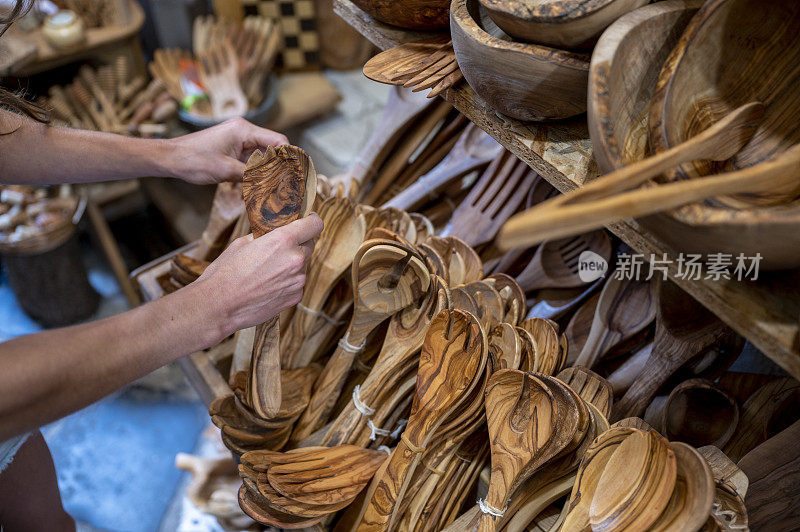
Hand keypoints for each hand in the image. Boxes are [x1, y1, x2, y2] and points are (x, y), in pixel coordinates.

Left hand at [167, 117, 288, 184]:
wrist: (170, 158)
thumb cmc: (193, 160)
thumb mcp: (226, 170)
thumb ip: (253, 175)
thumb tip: (276, 183)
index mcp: (244, 130)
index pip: (279, 141)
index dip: (290, 158)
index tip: (297, 175)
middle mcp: (244, 131)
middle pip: (273, 148)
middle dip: (281, 167)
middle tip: (288, 186)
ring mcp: (238, 140)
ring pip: (263, 156)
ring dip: (268, 171)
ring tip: (274, 189)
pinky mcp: (232, 149)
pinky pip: (252, 160)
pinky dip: (256, 172)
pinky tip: (257, 186)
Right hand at [187, 214, 322, 340]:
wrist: (218, 306)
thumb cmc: (225, 272)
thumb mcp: (242, 243)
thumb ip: (265, 236)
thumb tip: (273, 232)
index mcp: (283, 240)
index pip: (315, 224)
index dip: (312, 220)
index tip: (307, 220)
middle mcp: (295, 259)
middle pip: (310, 244)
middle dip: (298, 243)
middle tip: (280, 248)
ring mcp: (297, 280)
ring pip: (303, 265)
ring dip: (291, 264)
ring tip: (267, 271)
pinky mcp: (295, 297)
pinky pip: (296, 283)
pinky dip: (287, 281)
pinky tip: (268, 285)